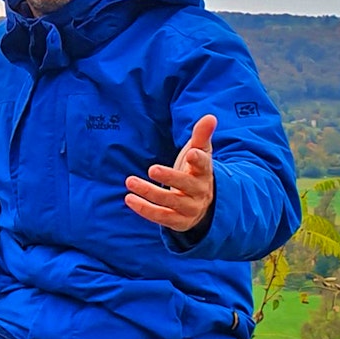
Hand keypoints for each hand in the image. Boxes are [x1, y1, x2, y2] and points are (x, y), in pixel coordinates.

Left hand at [124, 115, 215, 231]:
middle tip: (151, 169)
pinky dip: (145, 209)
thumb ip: (201, 135)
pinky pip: (161, 217)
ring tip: (130, 181)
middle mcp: (200, 192)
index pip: (205, 166)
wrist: (204, 204)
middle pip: (186, 185)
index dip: (199, 160)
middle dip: (170, 178)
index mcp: (205, 173)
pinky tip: (129, 199)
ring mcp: (190, 209)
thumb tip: (210, 116)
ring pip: (170, 202)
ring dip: (149, 192)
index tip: (192, 154)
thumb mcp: (200, 153)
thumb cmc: (196, 172)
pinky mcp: (179, 222)